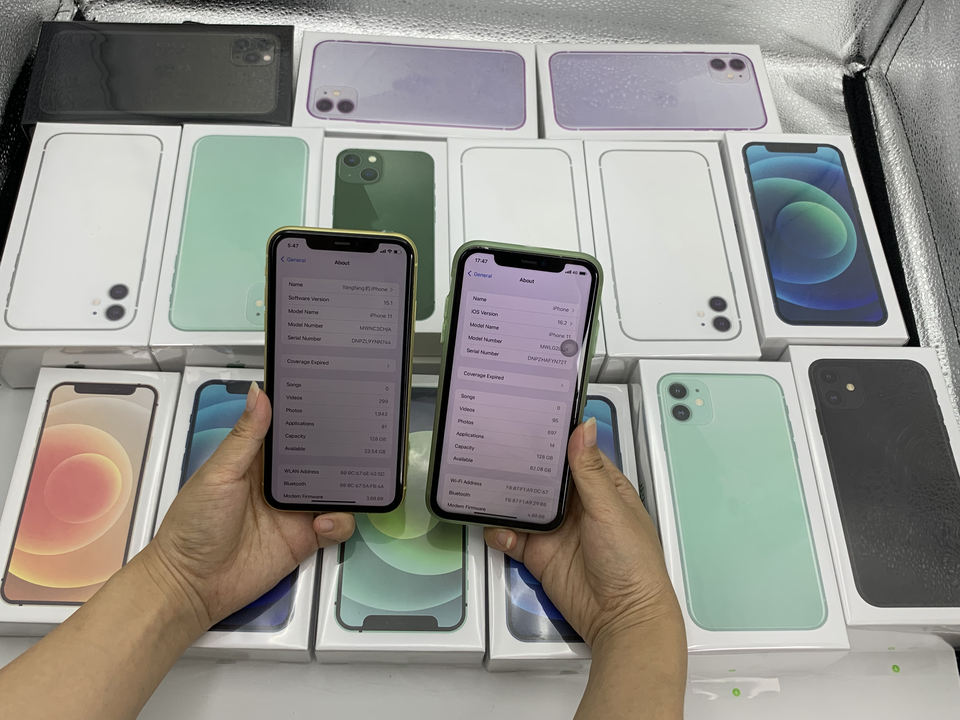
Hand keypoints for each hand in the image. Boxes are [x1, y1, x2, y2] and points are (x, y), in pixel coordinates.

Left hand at [144, 383, 354, 632]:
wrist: (193, 585)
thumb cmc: (195, 524)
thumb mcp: (219, 474)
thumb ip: (245, 436)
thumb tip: (259, 391)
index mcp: (259, 459)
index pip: (291, 429)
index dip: (311, 414)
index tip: (333, 395)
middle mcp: (282, 481)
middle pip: (321, 458)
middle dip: (339, 448)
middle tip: (358, 437)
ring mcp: (297, 510)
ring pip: (336, 490)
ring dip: (346, 486)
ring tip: (347, 484)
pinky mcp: (307, 538)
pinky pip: (338, 525)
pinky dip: (340, 521)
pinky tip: (323, 522)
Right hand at [485, 417, 682, 648]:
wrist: (621, 617)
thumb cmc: (632, 562)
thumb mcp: (609, 509)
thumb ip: (589, 471)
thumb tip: (583, 428)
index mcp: (602, 488)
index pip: (574, 454)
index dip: (554, 438)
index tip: (530, 419)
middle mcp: (577, 506)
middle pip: (543, 478)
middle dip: (522, 465)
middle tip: (496, 447)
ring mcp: (556, 530)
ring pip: (523, 505)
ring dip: (506, 498)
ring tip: (486, 484)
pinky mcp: (539, 555)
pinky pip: (511, 538)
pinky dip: (500, 532)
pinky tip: (498, 530)